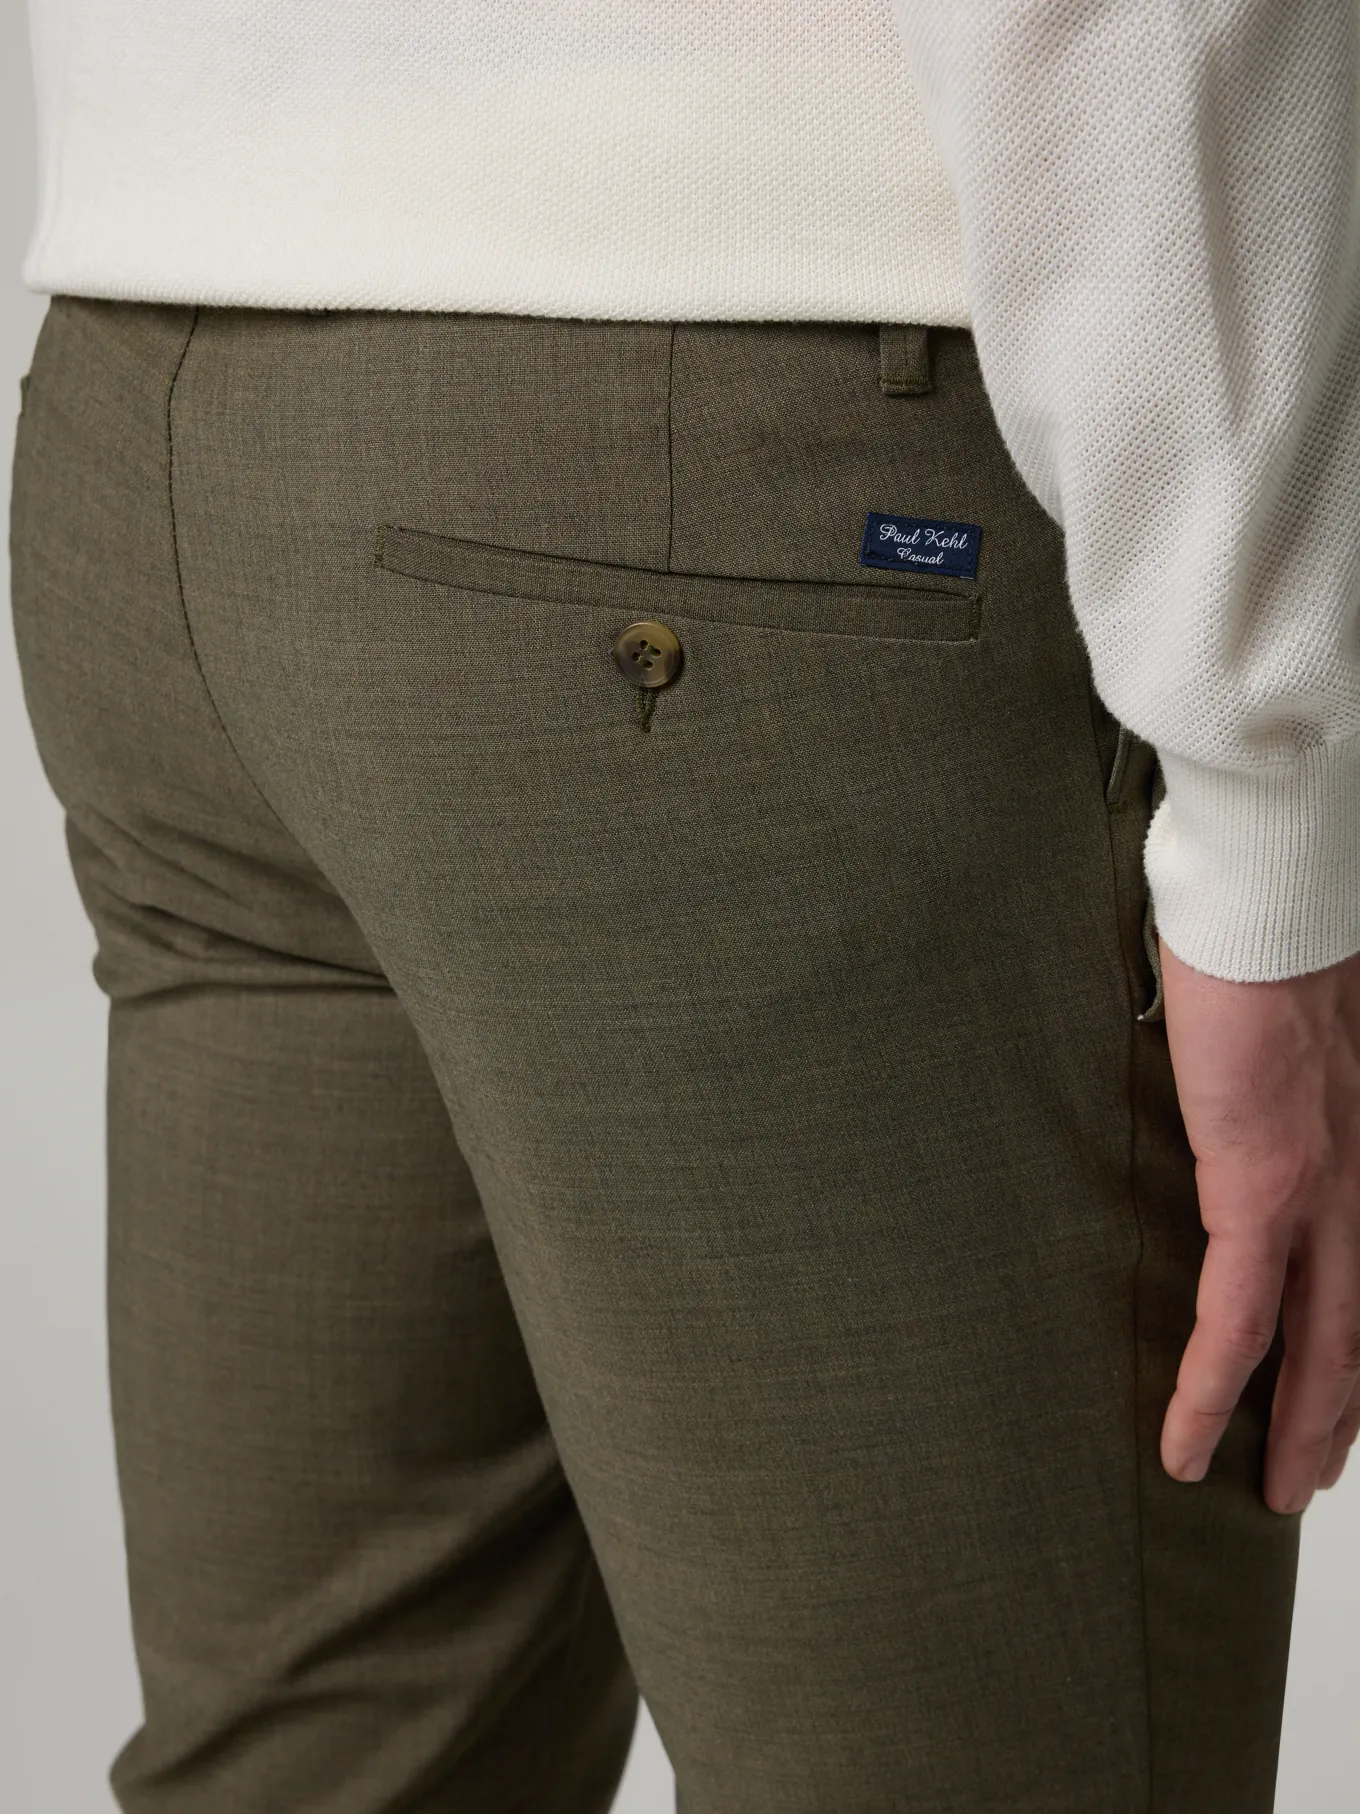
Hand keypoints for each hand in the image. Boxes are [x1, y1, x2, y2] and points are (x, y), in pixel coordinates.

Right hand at [1158, 938, 1359, 1513]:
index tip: (1338, 1397)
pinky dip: (1210, 1388)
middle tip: (1309, 1478)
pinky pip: (1238, 1317)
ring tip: (1273, 1494)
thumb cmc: (1272, 948)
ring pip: (1325, 1347)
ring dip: (1301, 1429)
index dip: (1358, 1352)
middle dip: (1340, 1415)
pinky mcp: (1262, 1192)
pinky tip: (1186, 1439)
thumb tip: (1250, 1103)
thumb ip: (1289, 1090)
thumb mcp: (1303, 1041)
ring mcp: (1324, 1195)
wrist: (1272, 911)